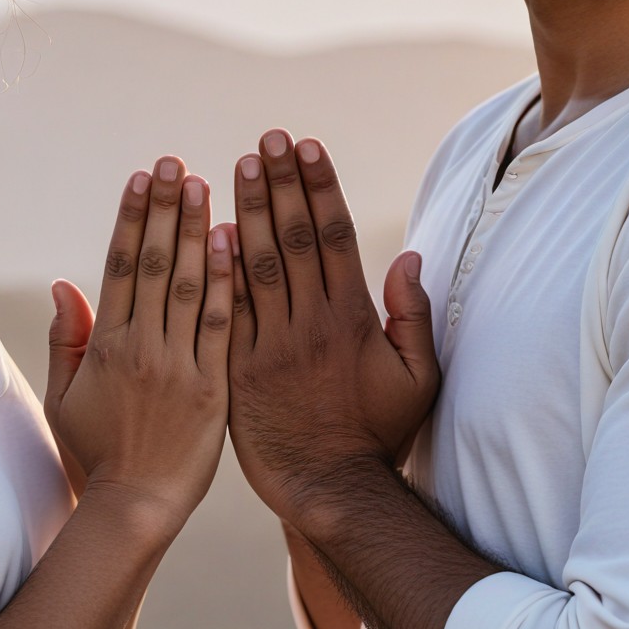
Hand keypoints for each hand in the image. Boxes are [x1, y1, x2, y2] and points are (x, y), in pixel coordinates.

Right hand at [44, 158, 232, 543]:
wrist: (134, 508)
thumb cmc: (96, 454)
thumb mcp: (65, 398)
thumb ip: (67, 339)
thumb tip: (63, 284)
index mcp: (106, 346)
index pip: (120, 266)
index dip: (132, 217)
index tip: (142, 177)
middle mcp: (140, 348)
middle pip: (155, 265)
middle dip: (164, 209)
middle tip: (175, 164)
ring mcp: (178, 367)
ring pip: (189, 286)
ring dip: (196, 231)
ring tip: (203, 185)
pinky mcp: (212, 389)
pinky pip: (221, 327)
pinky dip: (226, 283)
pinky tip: (232, 242)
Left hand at [228, 131, 439, 535]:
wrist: (329, 489)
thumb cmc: (379, 432)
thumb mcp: (417, 378)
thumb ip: (412, 316)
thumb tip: (410, 257)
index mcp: (352, 317)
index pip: (333, 235)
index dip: (320, 187)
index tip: (308, 146)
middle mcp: (310, 323)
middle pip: (292, 238)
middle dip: (281, 184)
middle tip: (268, 139)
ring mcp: (271, 345)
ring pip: (256, 265)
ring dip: (248, 210)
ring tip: (240, 166)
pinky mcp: (239, 368)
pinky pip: (227, 310)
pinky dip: (219, 268)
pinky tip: (210, 230)